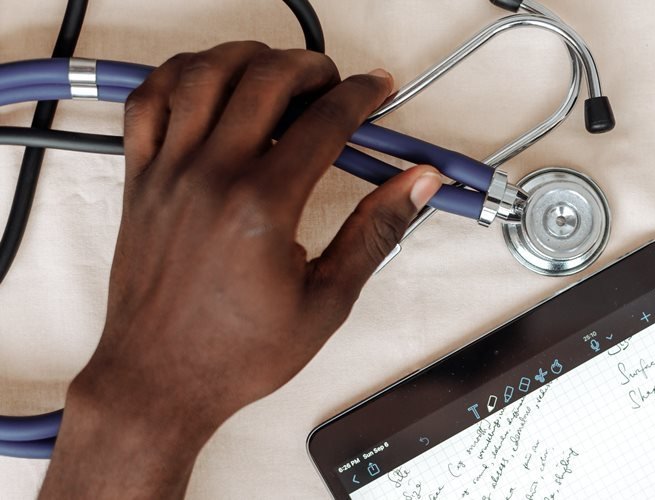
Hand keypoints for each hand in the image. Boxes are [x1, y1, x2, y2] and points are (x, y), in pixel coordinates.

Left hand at [40, 41, 441, 497]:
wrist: (160, 379)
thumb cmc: (234, 353)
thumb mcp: (328, 300)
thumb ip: (376, 231)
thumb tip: (415, 186)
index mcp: (263, 207)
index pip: (325, 120)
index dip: (361, 94)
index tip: (375, 90)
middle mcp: (211, 177)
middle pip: (266, 78)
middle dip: (312, 66)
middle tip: (334, 82)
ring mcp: (168, 172)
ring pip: (204, 73)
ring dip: (248, 56)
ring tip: (277, 71)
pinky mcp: (139, 179)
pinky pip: (147, 100)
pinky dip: (179, 75)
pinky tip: (208, 83)